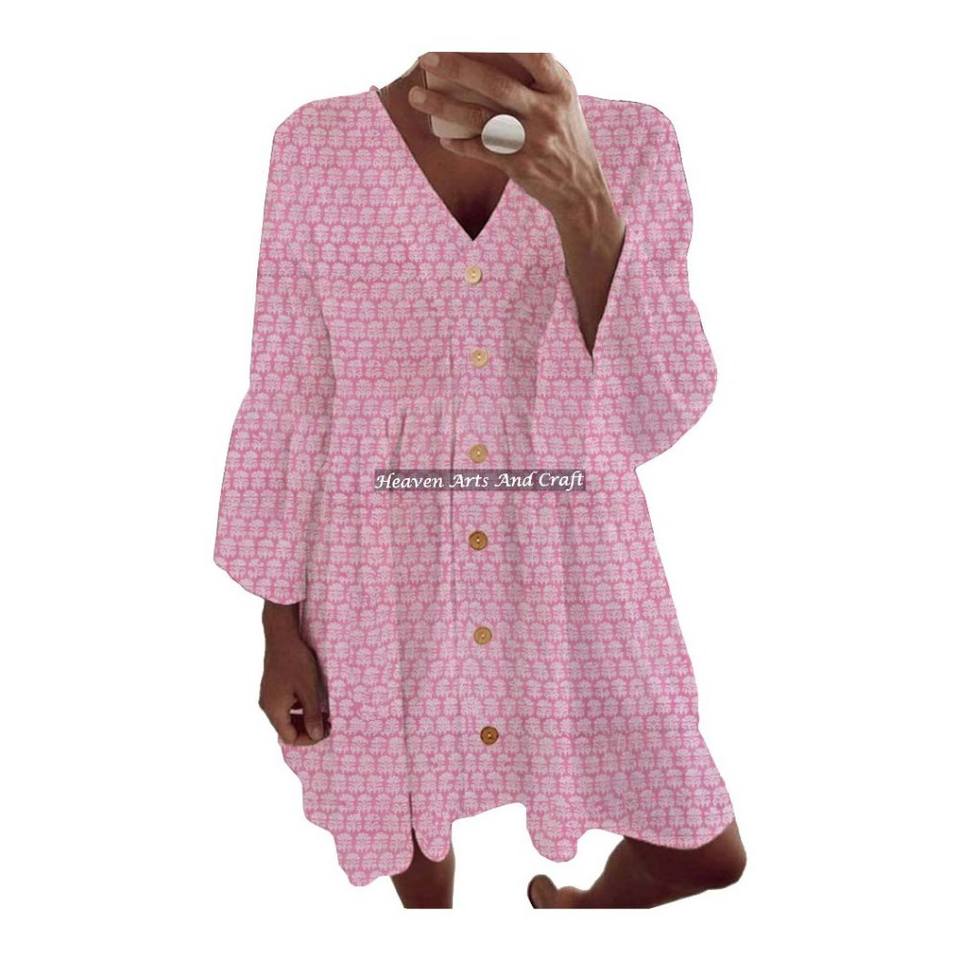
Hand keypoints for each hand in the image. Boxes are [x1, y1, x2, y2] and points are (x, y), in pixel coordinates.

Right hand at [258, 601, 329, 745]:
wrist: (282, 637)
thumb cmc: (296, 662)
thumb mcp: (309, 690)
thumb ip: (313, 715)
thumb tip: (316, 735)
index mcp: (274, 710)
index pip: (290, 737)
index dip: (309, 738)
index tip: (326, 730)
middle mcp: (267, 706)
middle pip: (287, 729)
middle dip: (308, 729)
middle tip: (328, 722)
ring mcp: (268, 696)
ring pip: (286, 718)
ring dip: (304, 718)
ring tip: (323, 712)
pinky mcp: (272, 687)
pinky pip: (285, 706)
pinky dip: (299, 708)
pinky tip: (312, 700)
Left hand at [411, 52, 617, 225]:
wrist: (580, 188)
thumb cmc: (566, 138)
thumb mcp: (564, 102)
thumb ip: (541, 79)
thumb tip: (503, 52)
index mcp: (560, 88)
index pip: (532, 54)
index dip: (503, 39)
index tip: (470, 29)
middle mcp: (547, 111)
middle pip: (496, 84)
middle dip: (458, 68)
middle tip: (428, 58)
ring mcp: (532, 140)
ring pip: (481, 118)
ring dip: (444, 105)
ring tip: (416, 96)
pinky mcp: (520, 165)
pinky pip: (482, 150)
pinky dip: (460, 144)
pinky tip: (444, 137)